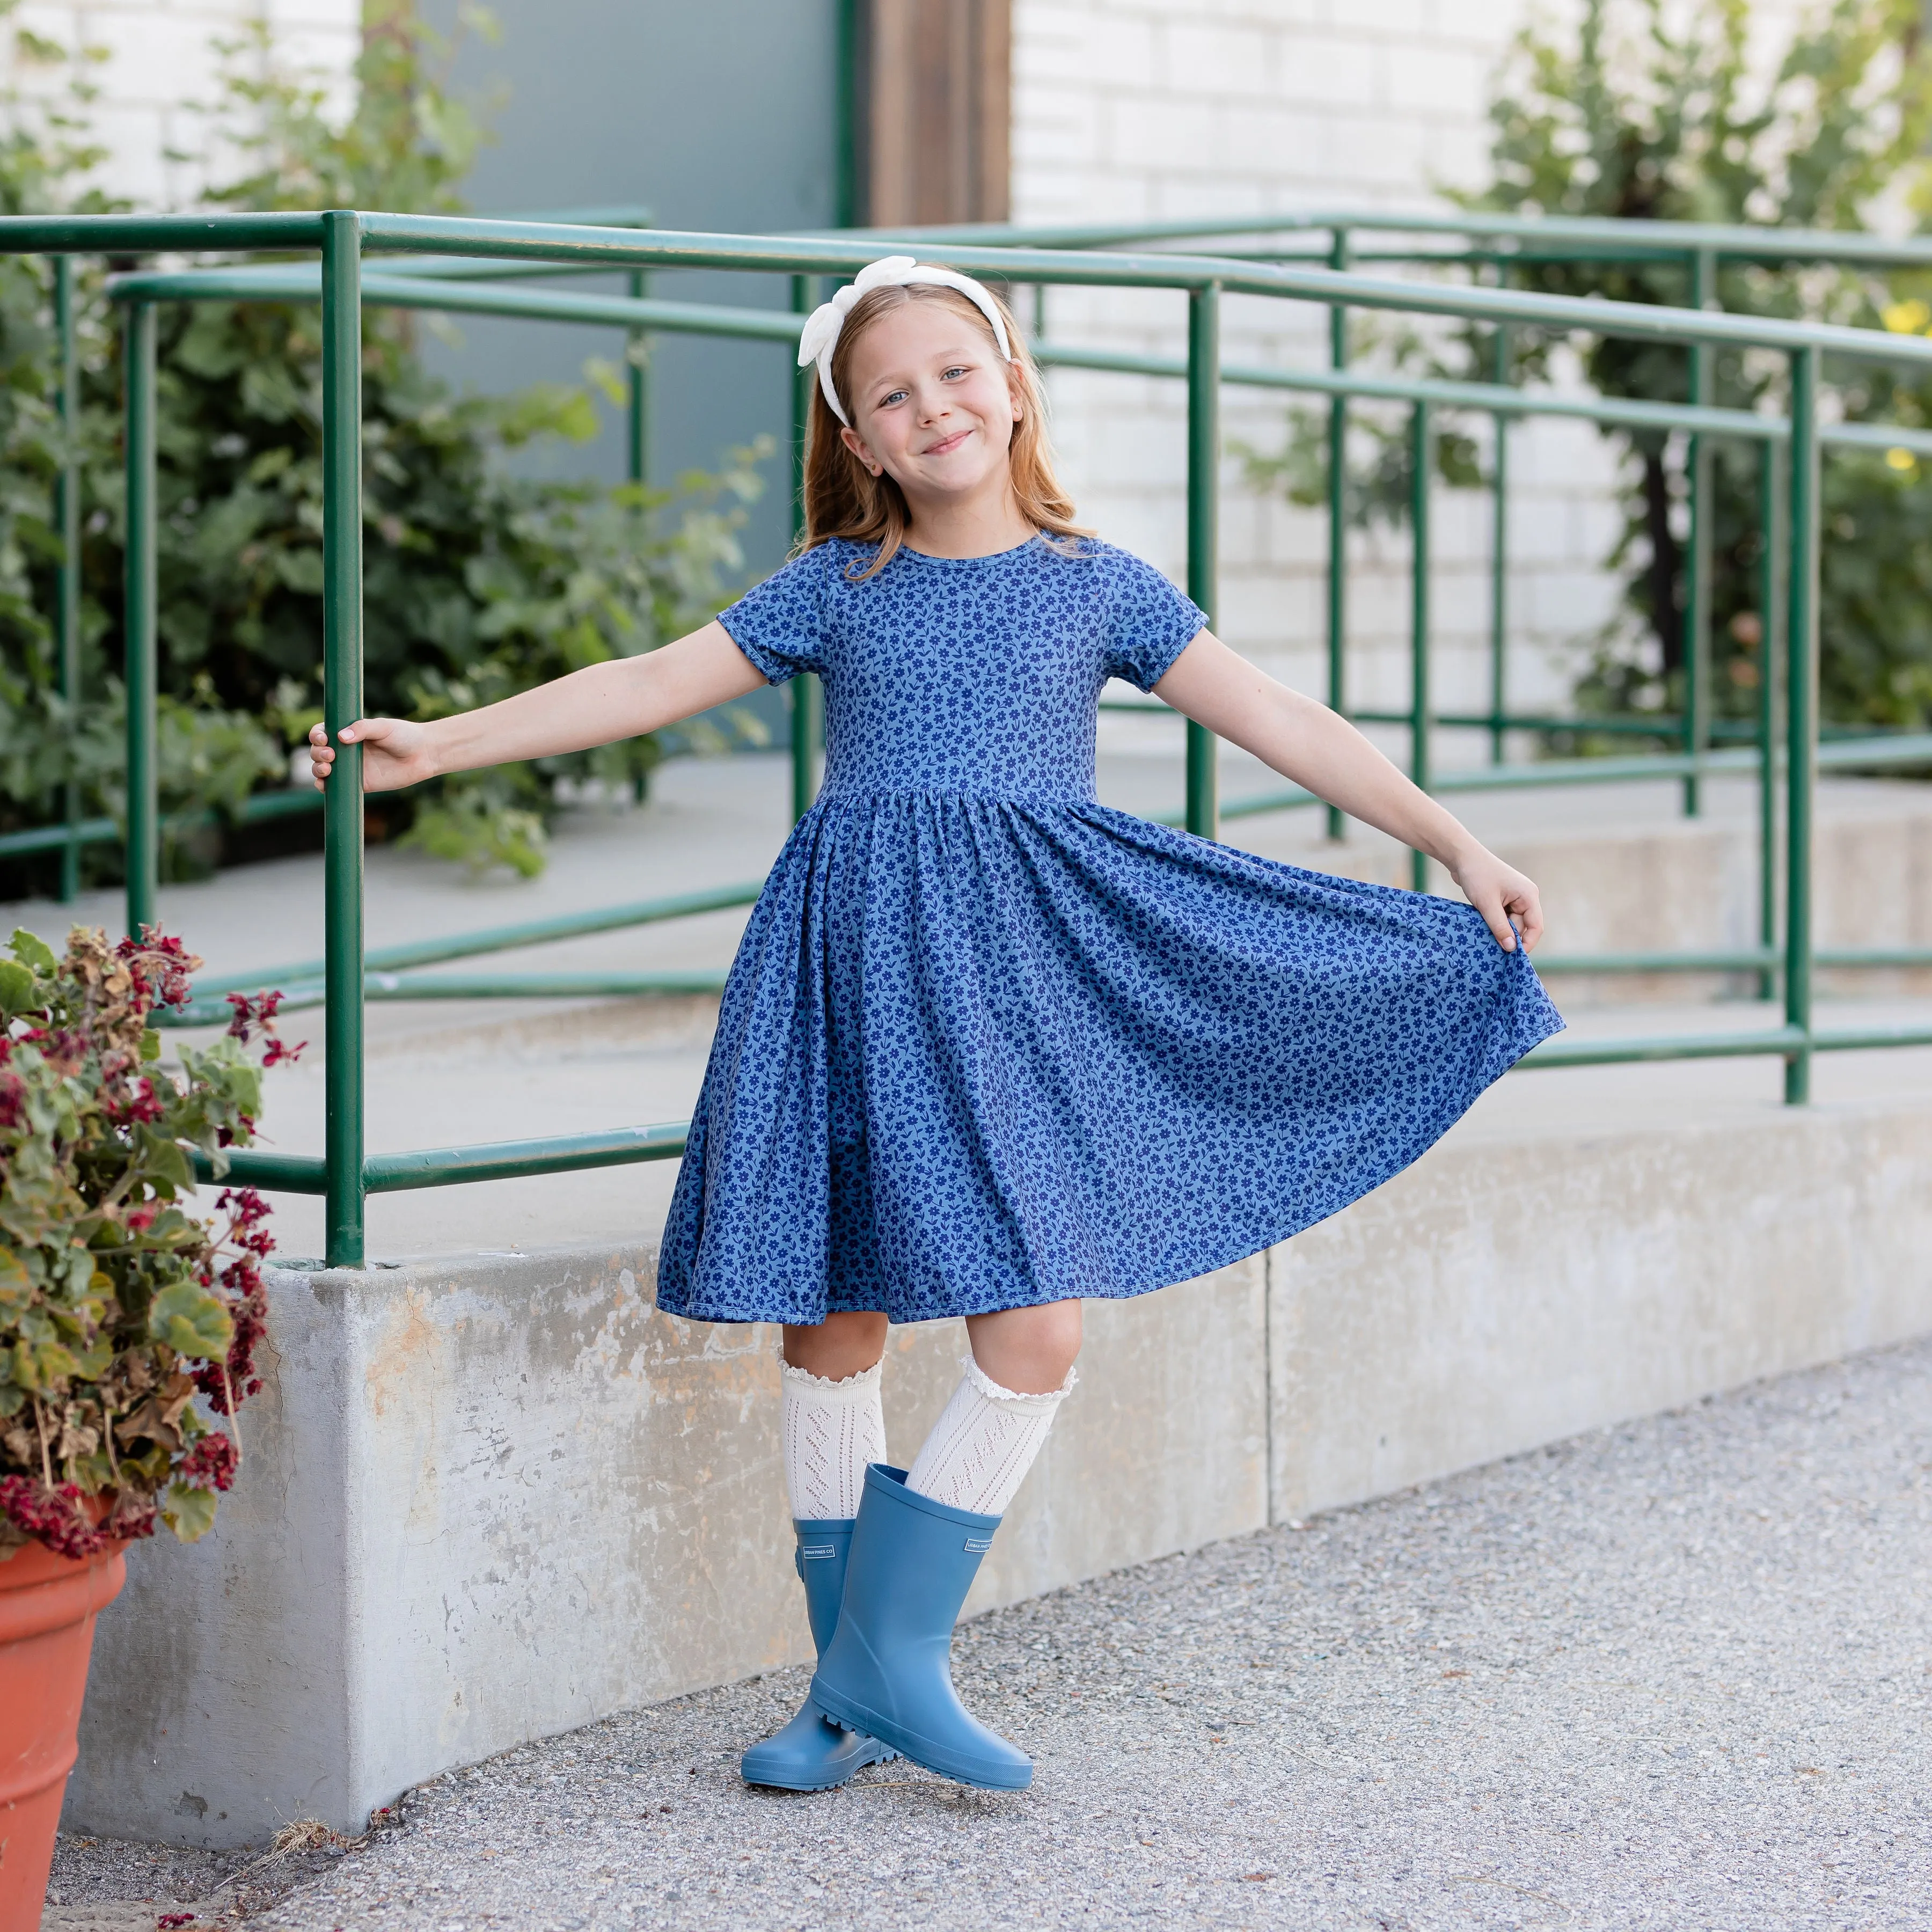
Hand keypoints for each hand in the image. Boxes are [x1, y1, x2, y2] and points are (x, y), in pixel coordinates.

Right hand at [307, 717, 436, 793]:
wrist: (423, 754)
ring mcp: (351, 767)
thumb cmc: (404, 735)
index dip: (317, 735)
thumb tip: (340, 737)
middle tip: (330, 755)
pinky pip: (336, 787)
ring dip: (317, 769)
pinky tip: (324, 784)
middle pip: (318, 751)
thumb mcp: (383, 726)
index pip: (323, 732)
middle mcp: (346, 749)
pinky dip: (325, 786)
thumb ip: (363, 728)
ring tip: (328, 768)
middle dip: (317, 753)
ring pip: (323, 769)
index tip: (323, 738)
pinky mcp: (359, 783)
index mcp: (348, 732)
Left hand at [1448, 844, 1543, 952]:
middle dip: (1507, 936)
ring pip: (1511, 924)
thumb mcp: (1487, 904)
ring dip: (1499, 930)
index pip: (1536, 927)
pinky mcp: (1503, 900)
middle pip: (1522, 927)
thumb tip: (1510, 948)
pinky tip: (1482, 925)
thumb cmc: (1477, 875)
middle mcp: (1525, 897)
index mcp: (1528, 896)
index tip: (1512, 956)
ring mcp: (1514, 898)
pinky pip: (1502, 918)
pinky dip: (1494, 924)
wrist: (1462, 857)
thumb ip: (1499, 926)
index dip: (1526, 943)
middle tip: (1490, 945)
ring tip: (1483, 932)